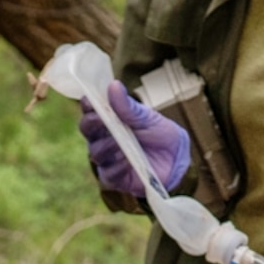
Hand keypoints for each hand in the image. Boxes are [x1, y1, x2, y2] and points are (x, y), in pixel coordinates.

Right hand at [79, 82, 190, 200]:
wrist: (176, 158)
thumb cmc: (159, 134)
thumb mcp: (148, 117)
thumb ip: (130, 106)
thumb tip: (114, 85)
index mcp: (107, 119)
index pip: (90, 109)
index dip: (88, 104)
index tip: (90, 100)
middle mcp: (102, 138)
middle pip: (86, 129)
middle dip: (92, 123)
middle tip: (102, 118)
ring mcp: (107, 159)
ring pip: (95, 152)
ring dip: (107, 145)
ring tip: (120, 142)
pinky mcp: (115, 178)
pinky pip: (109, 173)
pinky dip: (118, 166)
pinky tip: (128, 160)